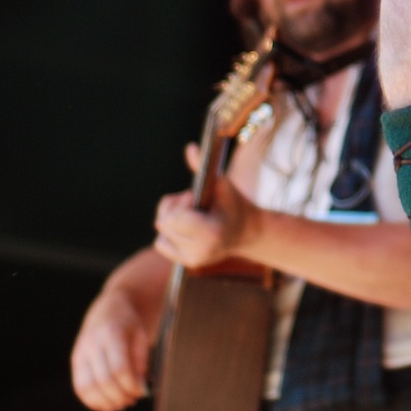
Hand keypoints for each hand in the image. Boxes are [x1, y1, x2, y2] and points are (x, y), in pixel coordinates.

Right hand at [70, 289, 151, 410]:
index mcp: (111, 333)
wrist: (109, 308)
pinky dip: (92, 401)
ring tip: (120, 404)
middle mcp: (92, 343)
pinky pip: (79, 388)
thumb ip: (140, 362)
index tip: (141, 392)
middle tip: (131, 400)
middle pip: (103, 380)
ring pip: (86, 387)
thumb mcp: (141, 336)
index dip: (130, 385)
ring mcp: (80, 352)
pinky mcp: (75, 361)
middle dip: (119, 396)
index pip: (119, 368)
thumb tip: (140, 390)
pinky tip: (106, 405)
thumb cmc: (129, 324)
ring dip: (104, 402)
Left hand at [152, 143, 260, 269]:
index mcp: (211, 232)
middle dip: (175, 208)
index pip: (176, 217)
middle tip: (194, 203)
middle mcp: (200, 250)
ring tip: (191, 214)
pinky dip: (169, 232)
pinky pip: (161, 243)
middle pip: (164, 223)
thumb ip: (202, 167)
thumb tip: (190, 148)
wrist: (249, 232)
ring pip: (161, 231)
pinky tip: (188, 228)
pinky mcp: (188, 262)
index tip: (195, 197)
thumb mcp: (223, 183)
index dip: (182, 203)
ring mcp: (194, 259)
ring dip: (172, 218)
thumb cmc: (235, 204)